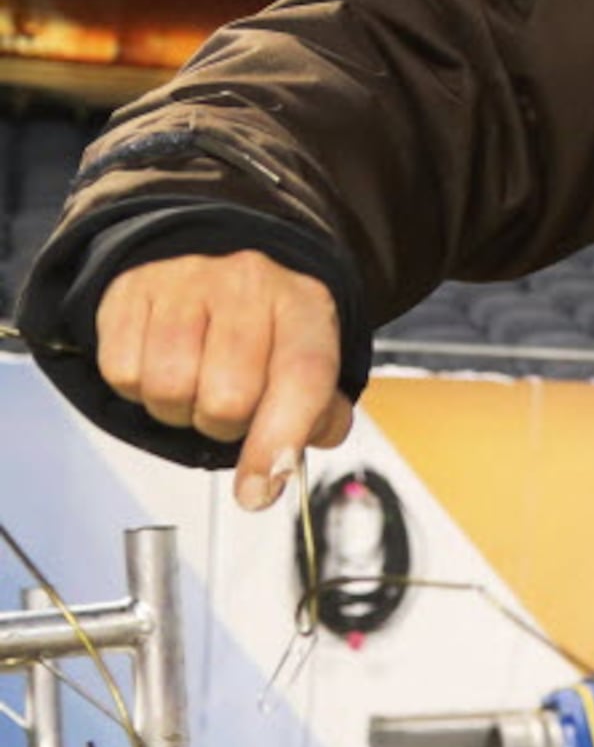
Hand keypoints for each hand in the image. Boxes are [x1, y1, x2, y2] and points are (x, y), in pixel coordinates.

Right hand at [94, 251, 354, 511]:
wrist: (209, 254)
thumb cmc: (264, 322)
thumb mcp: (307, 356)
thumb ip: (317, 415)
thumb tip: (284, 467)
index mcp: (304, 305)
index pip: (301, 379)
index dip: (278, 443)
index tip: (259, 492)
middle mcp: (247, 285)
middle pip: (227, 400)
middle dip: (226, 425)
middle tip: (230, 405)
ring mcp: (185, 284)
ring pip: (170, 390)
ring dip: (180, 409)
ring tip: (196, 382)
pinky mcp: (128, 293)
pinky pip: (123, 375)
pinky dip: (139, 388)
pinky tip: (161, 363)